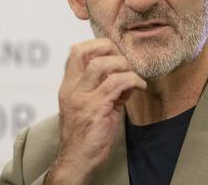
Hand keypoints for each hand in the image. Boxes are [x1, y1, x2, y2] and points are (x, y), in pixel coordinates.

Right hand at [45, 38, 146, 184]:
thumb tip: (126, 77)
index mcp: (68, 87)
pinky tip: (139, 86)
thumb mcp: (90, 108)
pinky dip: (132, 80)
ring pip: (101, 64)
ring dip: (123, 65)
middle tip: (125, 60)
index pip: (75, 52)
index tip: (114, 52)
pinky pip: (116, 83)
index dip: (96, 45)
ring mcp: (82, 98)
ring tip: (133, 75)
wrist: (76, 161)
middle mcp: (71, 89)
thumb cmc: (84, 136)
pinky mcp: (95, 108)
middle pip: (84, 51)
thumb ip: (104, 90)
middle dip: (109, 48)